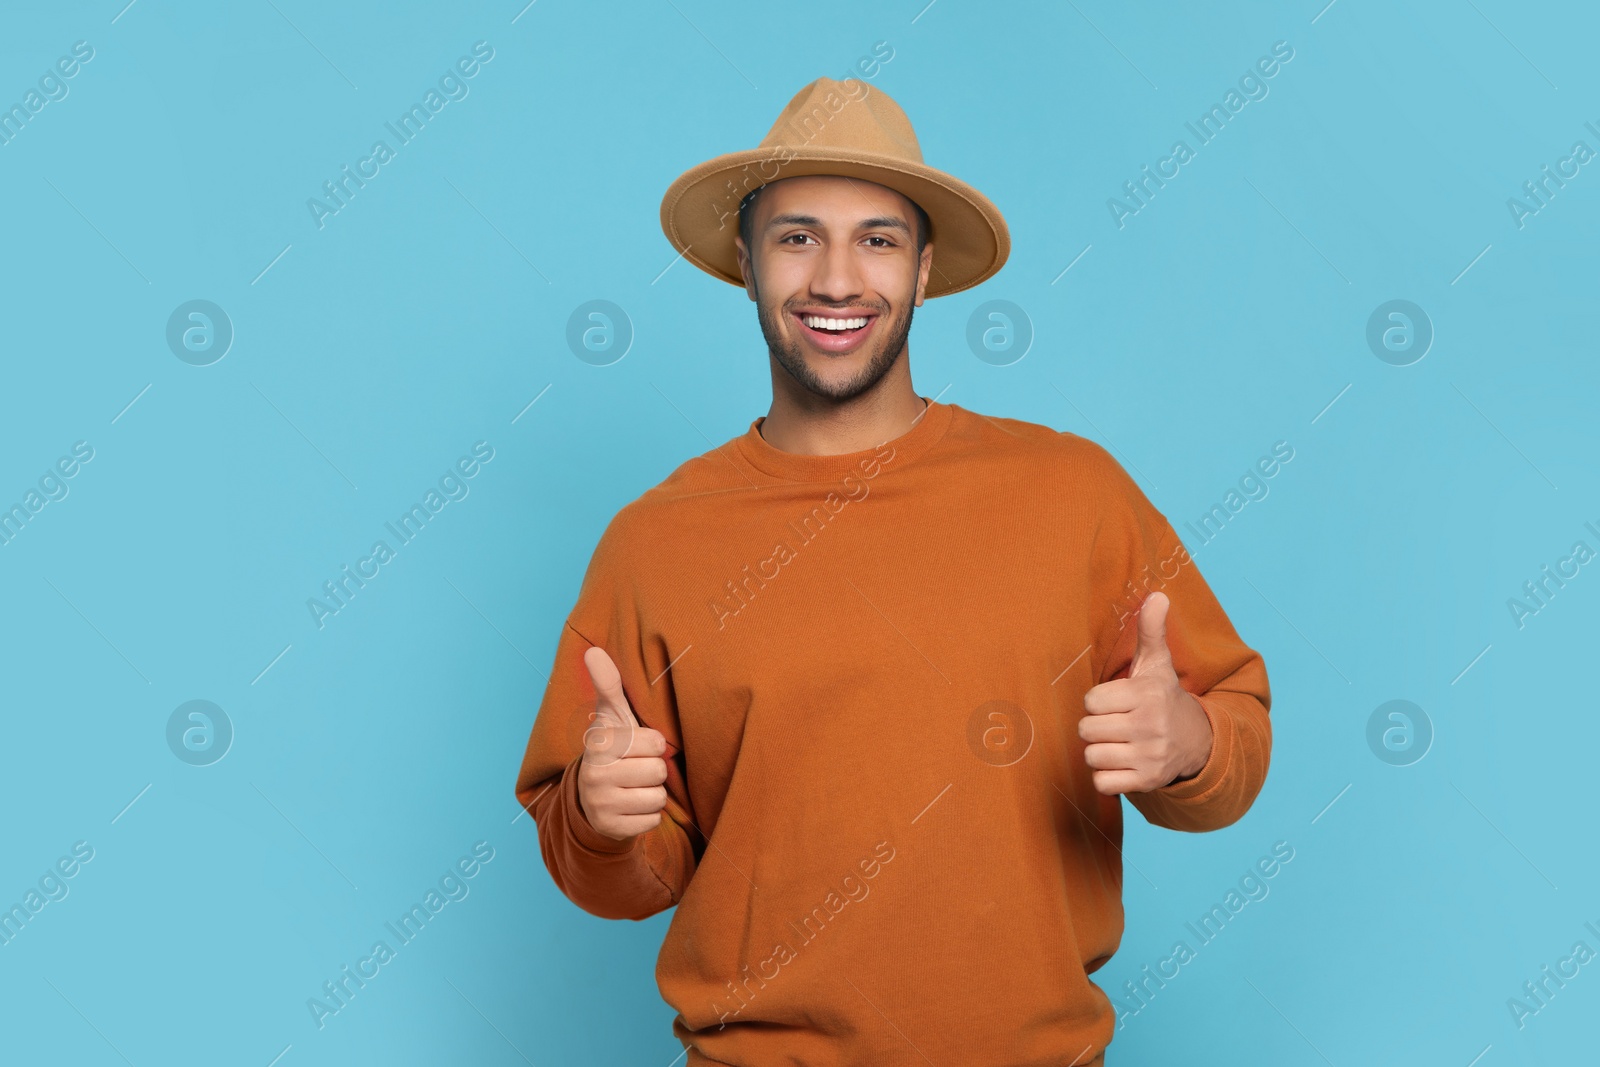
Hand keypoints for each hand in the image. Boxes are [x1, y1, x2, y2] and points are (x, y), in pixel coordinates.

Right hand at [575, 646, 668, 840]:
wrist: (593, 801)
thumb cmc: (614, 750)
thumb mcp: (612, 718)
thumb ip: (608, 685)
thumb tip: (593, 650)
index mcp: (598, 743)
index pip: (655, 743)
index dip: (653, 745)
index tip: (636, 747)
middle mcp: (593, 774)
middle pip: (658, 771)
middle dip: (653, 771)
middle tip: (635, 769)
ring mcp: (600, 804)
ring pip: (657, 797)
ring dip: (652, 794)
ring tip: (633, 788)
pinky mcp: (611, 829)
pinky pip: (652, 820)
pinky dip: (647, 816)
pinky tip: (630, 807)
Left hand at [1079, 591, 1213, 794]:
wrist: (1196, 741)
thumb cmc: (1162, 697)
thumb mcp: (1157, 664)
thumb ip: (1150, 630)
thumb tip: (1157, 595)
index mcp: (1147, 696)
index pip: (1091, 702)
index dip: (1099, 702)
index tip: (1117, 702)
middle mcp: (1150, 726)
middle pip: (1086, 730)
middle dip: (1097, 727)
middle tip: (1116, 724)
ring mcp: (1150, 757)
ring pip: (1092, 757)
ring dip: (1101, 752)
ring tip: (1120, 743)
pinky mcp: (1147, 782)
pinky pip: (1102, 783)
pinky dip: (1107, 777)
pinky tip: (1123, 763)